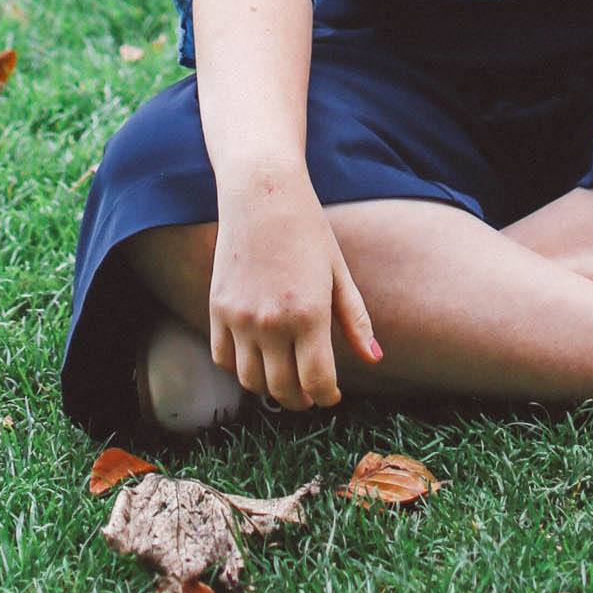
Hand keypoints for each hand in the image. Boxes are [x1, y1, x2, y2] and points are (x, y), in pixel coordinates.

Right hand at [207, 164, 382, 410]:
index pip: (317, 382)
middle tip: (310, 394)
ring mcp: (240, 317)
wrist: (262, 193)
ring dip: (270, 388)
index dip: (327, 397)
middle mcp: (271, 322)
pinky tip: (257, 357)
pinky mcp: (217, 308)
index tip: (332, 395)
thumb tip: (375, 359)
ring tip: (285, 377)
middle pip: (283, 389)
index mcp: (309, 314)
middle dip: (301, 399)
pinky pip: (223, 359)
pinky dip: (239, 368)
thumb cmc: (308, 228)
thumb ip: (355, 320)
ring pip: (251, 381)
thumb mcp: (338, 272)